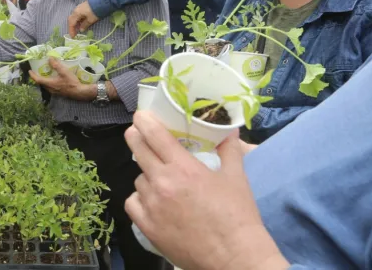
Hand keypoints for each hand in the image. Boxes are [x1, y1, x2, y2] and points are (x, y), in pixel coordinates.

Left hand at [29, 58, 94, 100]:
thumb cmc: (71, 82)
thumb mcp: (64, 71)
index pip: (38, 79)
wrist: (79, 92)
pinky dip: (48, 82)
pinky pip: (50, 87)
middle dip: (37, 77)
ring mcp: (54, 92)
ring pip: (45, 86)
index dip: (33, 75)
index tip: (30, 71)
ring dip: (43, 80)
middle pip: (41, 83)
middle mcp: (50, 89)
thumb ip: (56, 65)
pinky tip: (52, 79)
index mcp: (50, 83)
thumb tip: (49, 58)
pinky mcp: (58, 93)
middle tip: (37, 71)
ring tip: (44, 73)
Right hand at [68, 1, 99, 36]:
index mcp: (76, 13)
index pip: (71, 23)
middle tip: (74, 33)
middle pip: (71, 19)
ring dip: (75, 23)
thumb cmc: (95, 11)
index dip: (71, 30)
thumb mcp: (90, 20)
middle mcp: (75, 10)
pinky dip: (78, 20)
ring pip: (74, 17)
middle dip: (72, 27)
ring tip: (78, 29)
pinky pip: (77, 15)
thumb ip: (84, 25)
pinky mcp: (82, 7)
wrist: (101, 1)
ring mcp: (78, 8)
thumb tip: (81, 30)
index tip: (73, 37)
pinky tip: (81, 23)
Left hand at [124, 111, 288, 269]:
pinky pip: (133, 203)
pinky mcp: (146, 226)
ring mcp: (152, 205)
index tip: (140, 116)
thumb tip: (229, 130)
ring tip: (163, 182)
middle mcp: (162, 183)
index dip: (144, 121)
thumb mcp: (237, 178)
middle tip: (138, 135)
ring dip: (147, 176)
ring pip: (138, 179)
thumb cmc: (238, 217)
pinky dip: (140, 199)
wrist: (235, 258)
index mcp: (184, 168)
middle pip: (138, 150)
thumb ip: (229, 150)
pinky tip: (152, 201)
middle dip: (136, 138)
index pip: (154, 134)